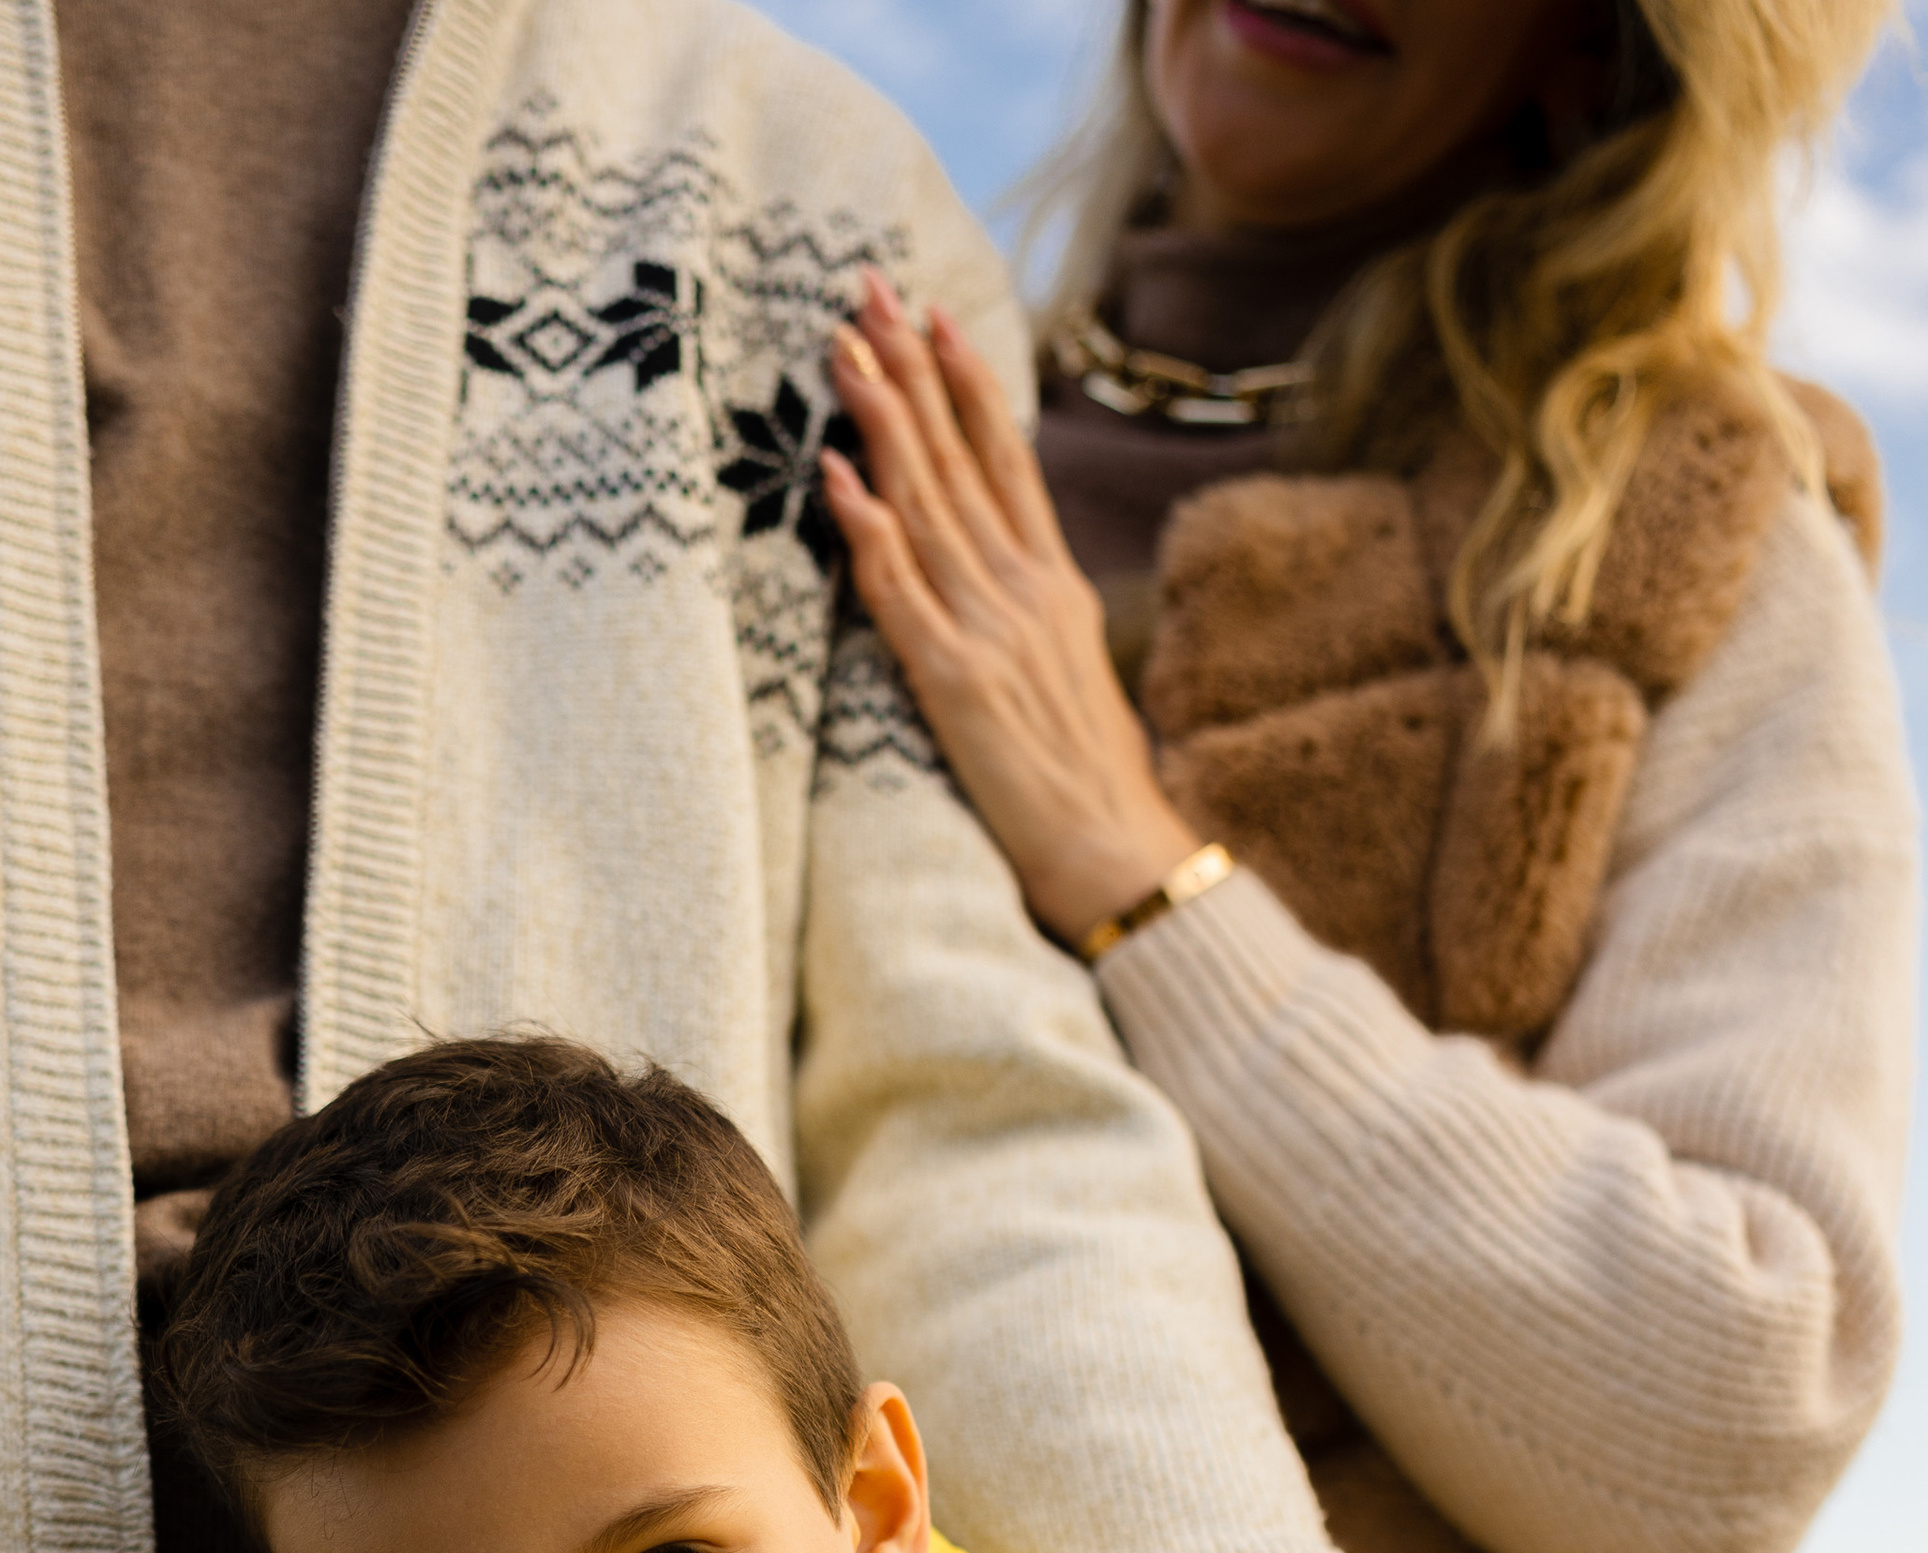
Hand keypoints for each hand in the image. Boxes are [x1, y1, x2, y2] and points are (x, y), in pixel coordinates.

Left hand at [821, 271, 1200, 947]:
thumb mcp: (1072, 678)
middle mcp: (1025, 592)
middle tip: (866, 286)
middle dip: (910, 368)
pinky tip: (838, 476)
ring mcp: (990, 632)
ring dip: (879, 421)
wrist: (1121, 859)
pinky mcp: (955, 685)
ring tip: (838, 348)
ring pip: (925, 505)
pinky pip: (901, 594)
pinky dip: (868, 531)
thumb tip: (1012, 584)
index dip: (966, 383)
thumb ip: (1036, 618)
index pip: (1006, 461)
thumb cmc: (1094, 789)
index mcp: (1055, 587)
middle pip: (959, 459)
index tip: (930, 314)